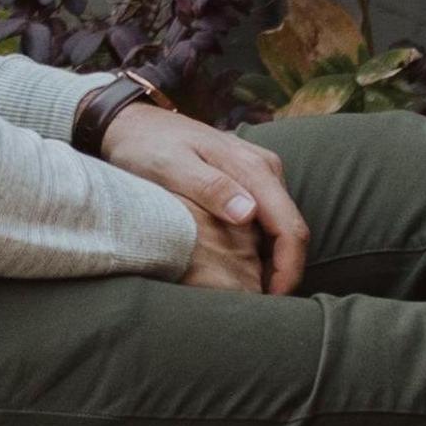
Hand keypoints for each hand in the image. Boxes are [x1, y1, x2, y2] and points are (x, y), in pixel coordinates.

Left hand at [94, 100, 306, 295]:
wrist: (132, 122)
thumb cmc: (146, 146)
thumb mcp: (171, 167)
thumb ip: (210, 188)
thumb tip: (248, 214)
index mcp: (252, 168)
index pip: (290, 228)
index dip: (288, 270)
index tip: (271, 300)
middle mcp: (264, 168)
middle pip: (292, 229)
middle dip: (284, 270)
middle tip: (259, 303)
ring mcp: (258, 171)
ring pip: (281, 225)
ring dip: (273, 259)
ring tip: (248, 288)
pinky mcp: (248, 177)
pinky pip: (267, 217)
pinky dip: (262, 244)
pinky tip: (241, 263)